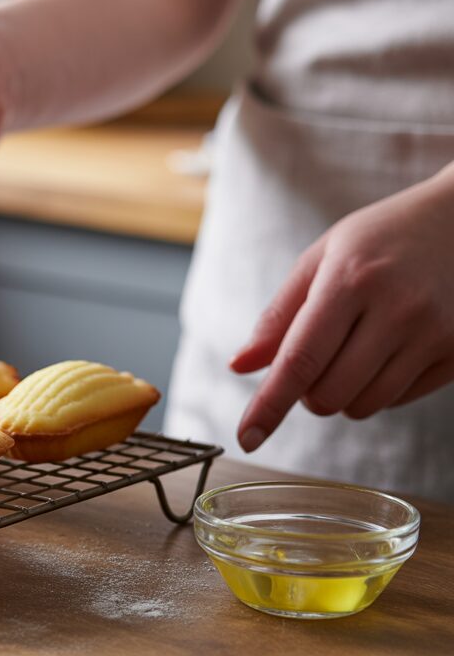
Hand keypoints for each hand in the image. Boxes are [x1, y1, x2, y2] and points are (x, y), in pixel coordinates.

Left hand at [232, 165, 453, 451]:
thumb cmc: (379, 238)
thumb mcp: (321, 258)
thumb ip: (279, 316)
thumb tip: (240, 366)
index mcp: (352, 280)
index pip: (300, 360)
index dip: (269, 405)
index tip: (246, 436)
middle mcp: (398, 310)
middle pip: (328, 395)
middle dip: (306, 392)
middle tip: (314, 358)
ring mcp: (435, 334)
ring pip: (363, 406)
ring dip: (342, 393)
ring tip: (352, 348)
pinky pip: (397, 400)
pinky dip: (378, 388)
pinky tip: (386, 349)